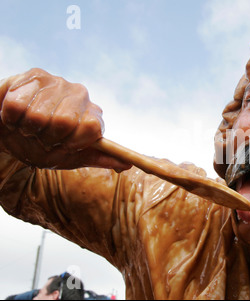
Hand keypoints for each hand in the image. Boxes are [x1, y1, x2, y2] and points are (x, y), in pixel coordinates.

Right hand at [0, 68, 130, 170]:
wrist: (9, 132)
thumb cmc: (41, 145)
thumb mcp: (68, 157)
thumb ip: (97, 158)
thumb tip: (126, 165)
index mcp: (93, 116)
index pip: (92, 128)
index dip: (73, 142)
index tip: (63, 146)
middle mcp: (81, 95)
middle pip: (64, 123)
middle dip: (46, 138)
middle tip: (41, 137)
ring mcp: (58, 83)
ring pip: (38, 116)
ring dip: (27, 129)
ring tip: (28, 126)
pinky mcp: (34, 75)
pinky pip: (17, 106)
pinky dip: (11, 118)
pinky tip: (16, 115)